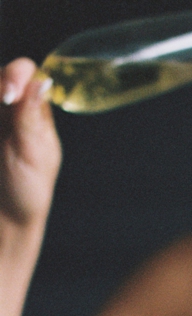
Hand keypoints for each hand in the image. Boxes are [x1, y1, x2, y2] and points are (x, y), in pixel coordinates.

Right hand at [0, 59, 60, 228]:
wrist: (3, 220)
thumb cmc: (26, 191)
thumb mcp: (32, 154)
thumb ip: (31, 117)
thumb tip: (42, 81)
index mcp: (32, 111)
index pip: (25, 73)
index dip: (15, 74)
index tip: (9, 94)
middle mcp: (6, 107)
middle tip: (2, 99)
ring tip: (0, 107)